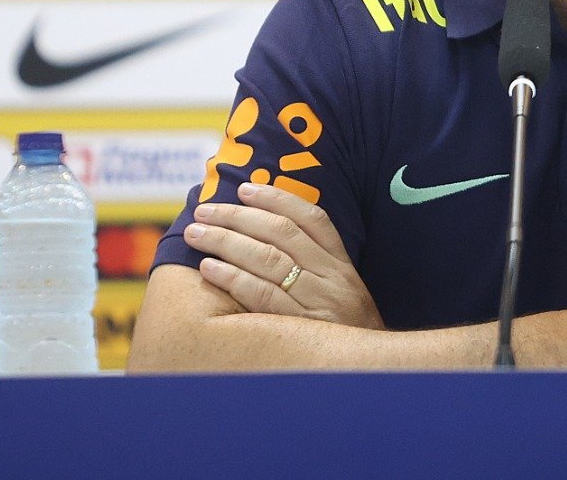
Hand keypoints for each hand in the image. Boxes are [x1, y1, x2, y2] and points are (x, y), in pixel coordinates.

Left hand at [183, 182, 383, 331]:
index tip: (244, 189)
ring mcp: (318, 302)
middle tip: (205, 209)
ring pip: (268, 259)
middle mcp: (333, 278)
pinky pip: (261, 296)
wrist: (369, 377)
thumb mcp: (342, 296)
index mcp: (342, 266)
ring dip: (227, 241)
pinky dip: (232, 278)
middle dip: (239, 217)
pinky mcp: (301, 328)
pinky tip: (208, 269)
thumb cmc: (344, 337)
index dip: (277, 199)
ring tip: (197, 233)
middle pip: (282, 234)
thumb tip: (266, 240)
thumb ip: (315, 270)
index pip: (312, 219)